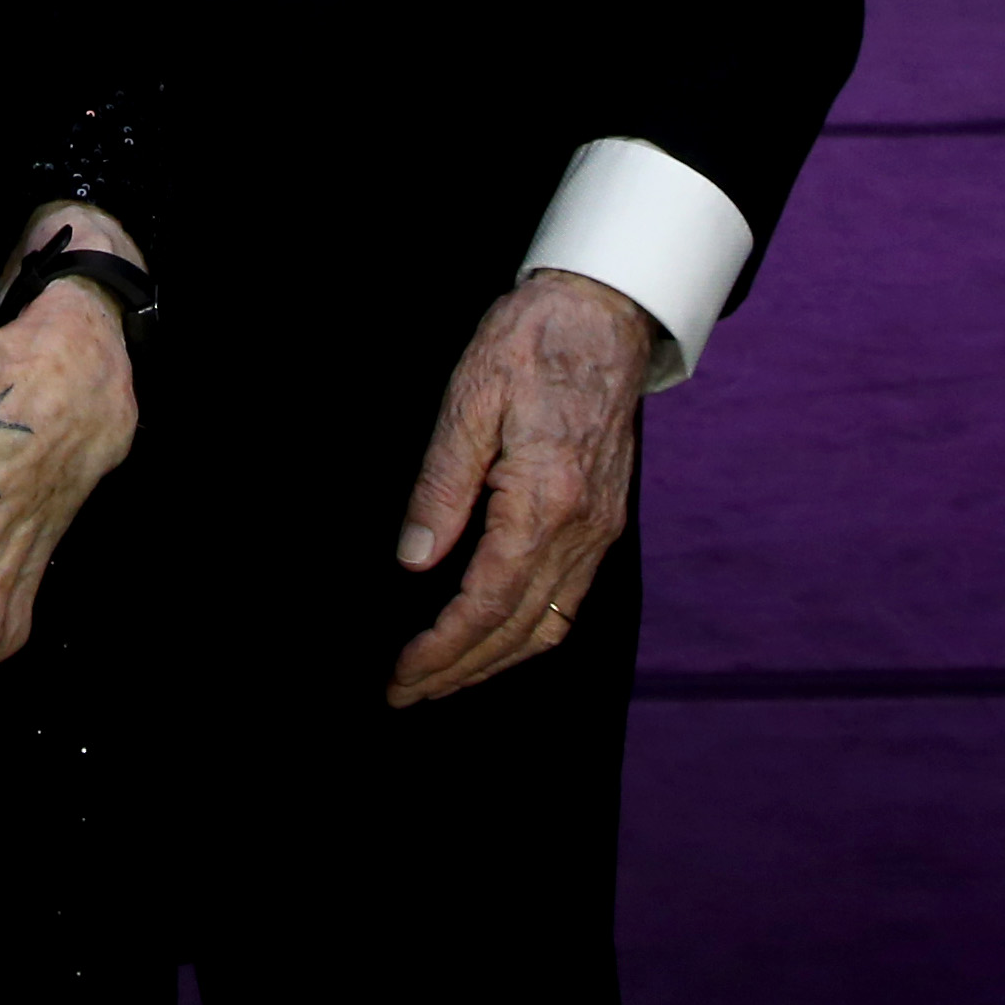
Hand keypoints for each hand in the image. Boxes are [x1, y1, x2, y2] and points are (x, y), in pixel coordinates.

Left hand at [388, 270, 653, 706]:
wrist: (602, 310)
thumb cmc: (530, 342)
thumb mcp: (469, 398)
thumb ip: (441, 484)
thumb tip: (413, 561)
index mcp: (545, 501)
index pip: (487, 604)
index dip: (440, 649)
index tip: (399, 676)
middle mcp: (583, 529)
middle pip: (520, 630)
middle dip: (461, 671)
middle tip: (406, 694)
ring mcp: (602, 529)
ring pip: (551, 624)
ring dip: (496, 661)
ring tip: (442, 678)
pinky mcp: (605, 520)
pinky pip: (570, 598)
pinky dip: (529, 632)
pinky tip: (495, 636)